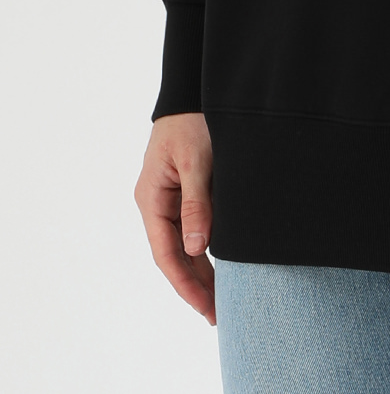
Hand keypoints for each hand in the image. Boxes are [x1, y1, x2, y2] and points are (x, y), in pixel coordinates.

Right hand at [134, 112, 215, 325]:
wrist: (193, 92)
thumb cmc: (193, 121)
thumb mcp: (197, 161)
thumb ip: (197, 203)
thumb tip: (197, 248)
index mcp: (152, 198)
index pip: (166, 253)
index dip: (185, 283)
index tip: (205, 307)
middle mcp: (156, 203)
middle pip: (174, 254)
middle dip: (194, 285)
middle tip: (218, 314)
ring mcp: (169, 199)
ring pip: (184, 244)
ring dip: (200, 270)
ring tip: (221, 298)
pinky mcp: (184, 192)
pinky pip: (192, 228)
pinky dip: (205, 248)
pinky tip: (221, 265)